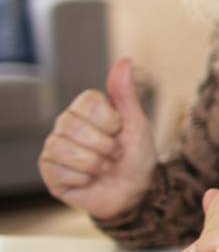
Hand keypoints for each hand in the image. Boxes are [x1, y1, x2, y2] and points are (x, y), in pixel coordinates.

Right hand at [39, 57, 157, 220]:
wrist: (135, 191)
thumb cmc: (136, 155)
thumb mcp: (136, 123)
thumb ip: (126, 94)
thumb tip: (124, 60)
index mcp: (84, 110)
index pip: (87, 102)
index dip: (110, 121)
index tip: (119, 131)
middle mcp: (65, 126)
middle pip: (76, 126)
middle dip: (105, 145)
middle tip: (113, 154)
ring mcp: (54, 148)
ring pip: (66, 149)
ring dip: (95, 164)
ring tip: (102, 168)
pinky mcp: (49, 172)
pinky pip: (60, 171)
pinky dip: (83, 179)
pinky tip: (88, 180)